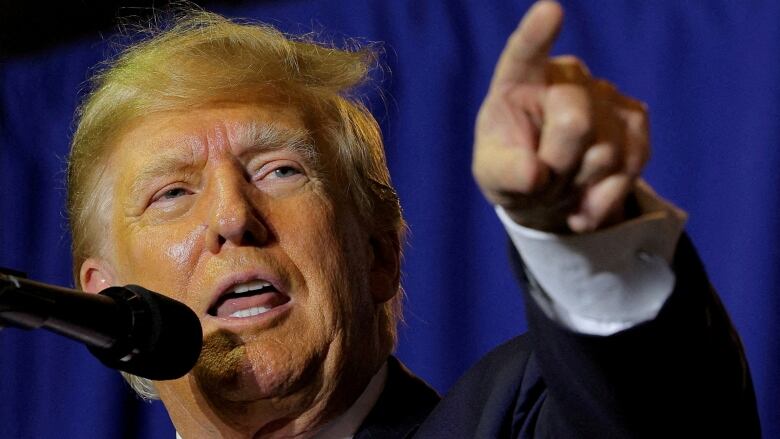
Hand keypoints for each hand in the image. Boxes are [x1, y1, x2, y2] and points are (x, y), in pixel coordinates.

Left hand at [472, 0, 648, 232]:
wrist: (550, 191)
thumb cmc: (513, 170)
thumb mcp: (493, 176)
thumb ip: (506, 173)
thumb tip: (535, 174)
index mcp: (519, 80)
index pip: (525, 53)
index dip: (537, 33)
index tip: (550, 10)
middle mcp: (565, 78)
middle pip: (575, 123)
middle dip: (558, 164)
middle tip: (542, 178)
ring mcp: (605, 95)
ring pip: (605, 153)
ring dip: (579, 185)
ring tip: (561, 184)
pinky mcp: (636, 120)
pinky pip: (629, 168)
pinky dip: (603, 198)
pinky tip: (585, 200)